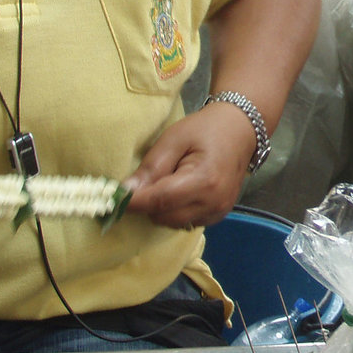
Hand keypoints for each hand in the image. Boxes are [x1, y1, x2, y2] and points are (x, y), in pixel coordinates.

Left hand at [123, 103, 255, 229]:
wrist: (240, 131)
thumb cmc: (205, 129)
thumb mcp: (174, 139)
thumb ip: (151, 167)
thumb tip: (126, 191)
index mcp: (204, 181)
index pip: (159, 201)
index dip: (133, 202)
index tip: (112, 198)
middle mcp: (213, 203)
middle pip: (164, 216)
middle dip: (148, 204)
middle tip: (143, 182)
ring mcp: (218, 212)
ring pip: (173, 223)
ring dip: (161, 209)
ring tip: (166, 182)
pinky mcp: (218, 215)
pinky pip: (186, 222)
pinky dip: (175, 211)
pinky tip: (179, 191)